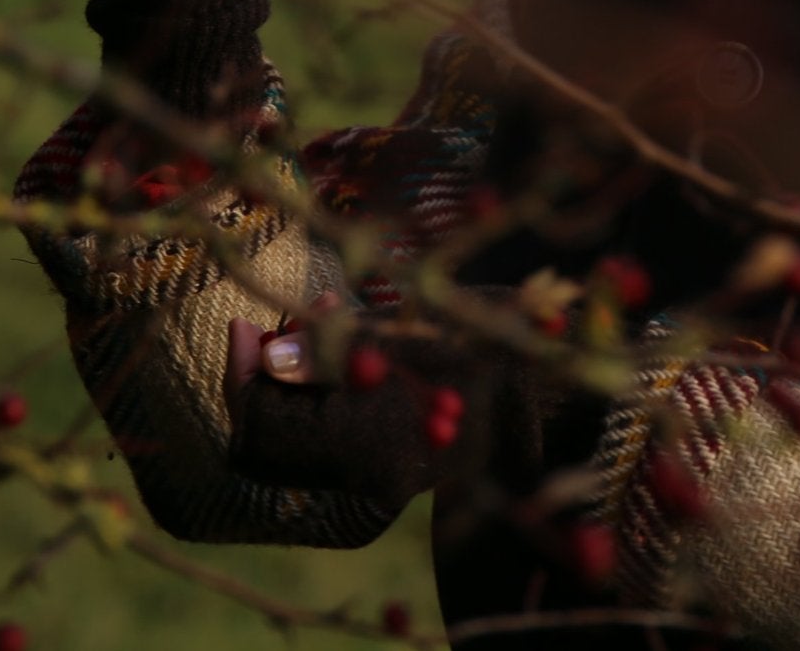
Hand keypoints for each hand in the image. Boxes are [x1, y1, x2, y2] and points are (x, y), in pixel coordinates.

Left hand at [220, 290, 590, 511]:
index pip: (268, 427)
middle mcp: (367, 480)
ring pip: (286, 441)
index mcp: (377, 450)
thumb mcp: (418, 330)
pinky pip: (316, 440)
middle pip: (266, 442)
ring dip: (283, 383)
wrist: (553, 389)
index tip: (247, 321)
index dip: (245, 375)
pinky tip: (337, 342)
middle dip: (259, 378)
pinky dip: (309, 395)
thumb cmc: (495, 345)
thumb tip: (269, 356)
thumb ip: (340, 346)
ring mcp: (373, 480)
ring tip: (318, 319)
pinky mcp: (379, 468)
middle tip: (267, 320)